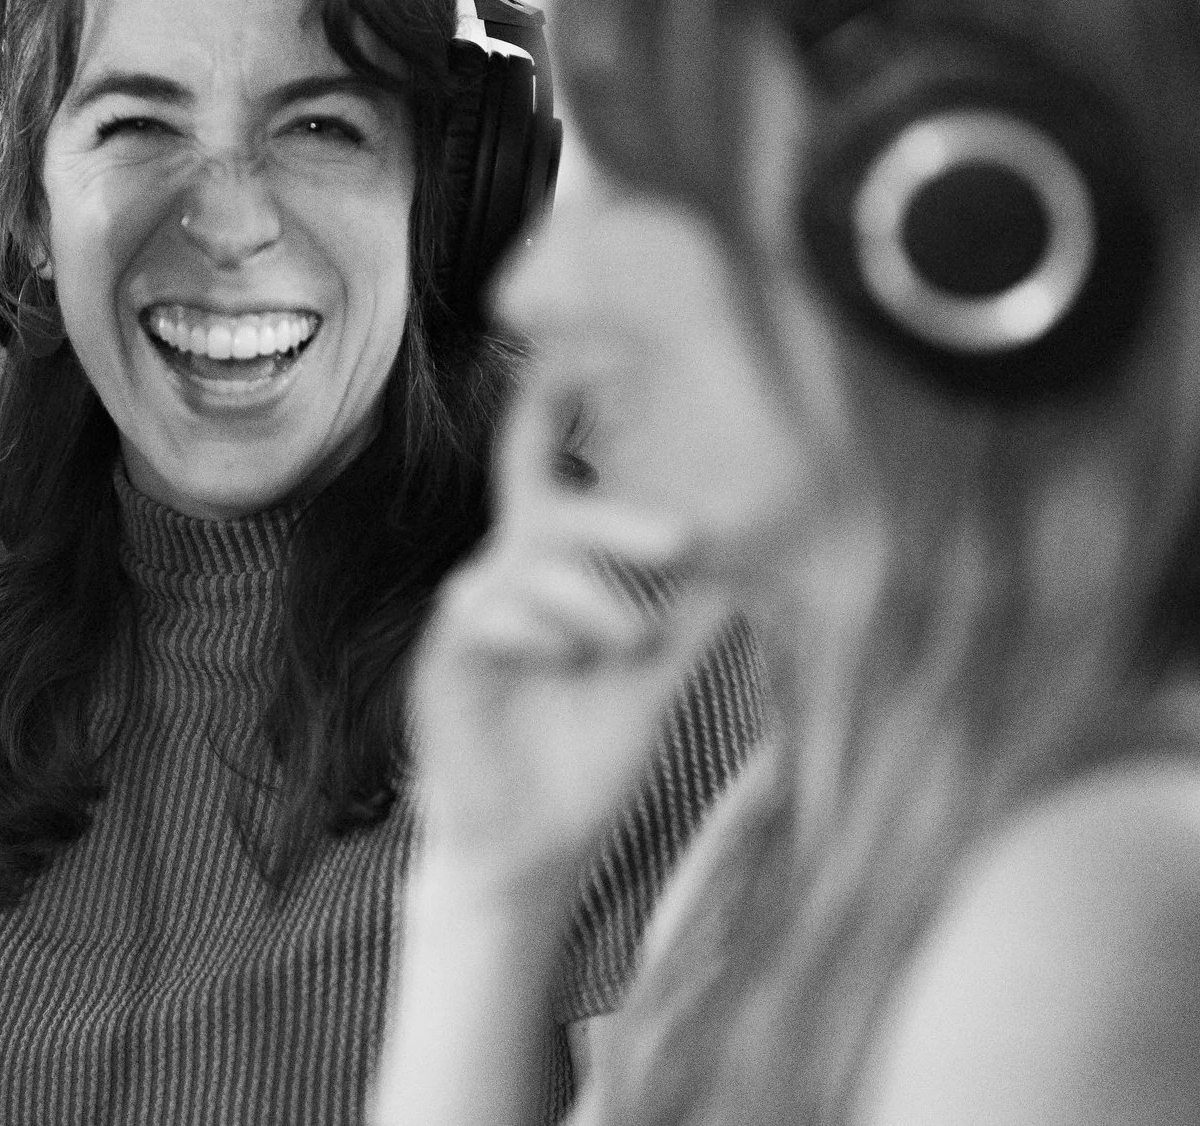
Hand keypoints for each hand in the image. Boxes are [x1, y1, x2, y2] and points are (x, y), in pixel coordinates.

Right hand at [405, 358, 733, 906]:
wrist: (533, 850)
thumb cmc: (588, 757)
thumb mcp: (657, 676)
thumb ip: (691, 611)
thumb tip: (757, 550)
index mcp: (555, 567)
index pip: (553, 468)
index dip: (561, 402)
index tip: (602, 349)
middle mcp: (508, 575)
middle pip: (546, 503)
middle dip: (613, 514)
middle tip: (685, 540)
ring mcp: (472, 611)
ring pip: (528, 559)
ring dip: (593, 598)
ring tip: (630, 647)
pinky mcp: (442, 653)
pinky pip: (484, 606)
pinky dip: (537, 626)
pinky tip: (565, 658)